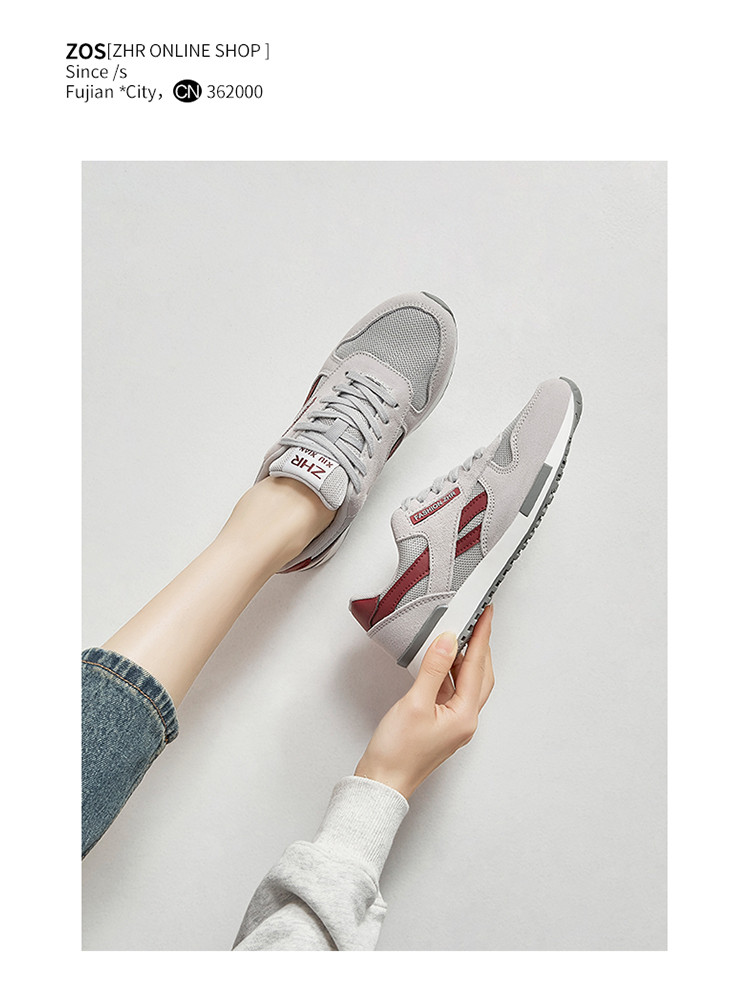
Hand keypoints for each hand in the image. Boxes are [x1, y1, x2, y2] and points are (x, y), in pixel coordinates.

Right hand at [354, 604, 494, 798]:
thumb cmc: (397, 753)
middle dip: (479, 647)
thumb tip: (448, 641)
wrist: (381, 782)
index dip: (482, 637)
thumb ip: (433, 669)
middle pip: (479, 675)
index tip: (486, 615)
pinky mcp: (439, 723)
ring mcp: (452, 722)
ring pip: (465, 683)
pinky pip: (450, 690)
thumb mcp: (415, 703)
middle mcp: (464, 720)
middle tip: (477, 621)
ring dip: (463, 659)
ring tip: (457, 635)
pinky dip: (447, 672)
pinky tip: (438, 661)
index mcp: (465, 716)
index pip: (477, 667)